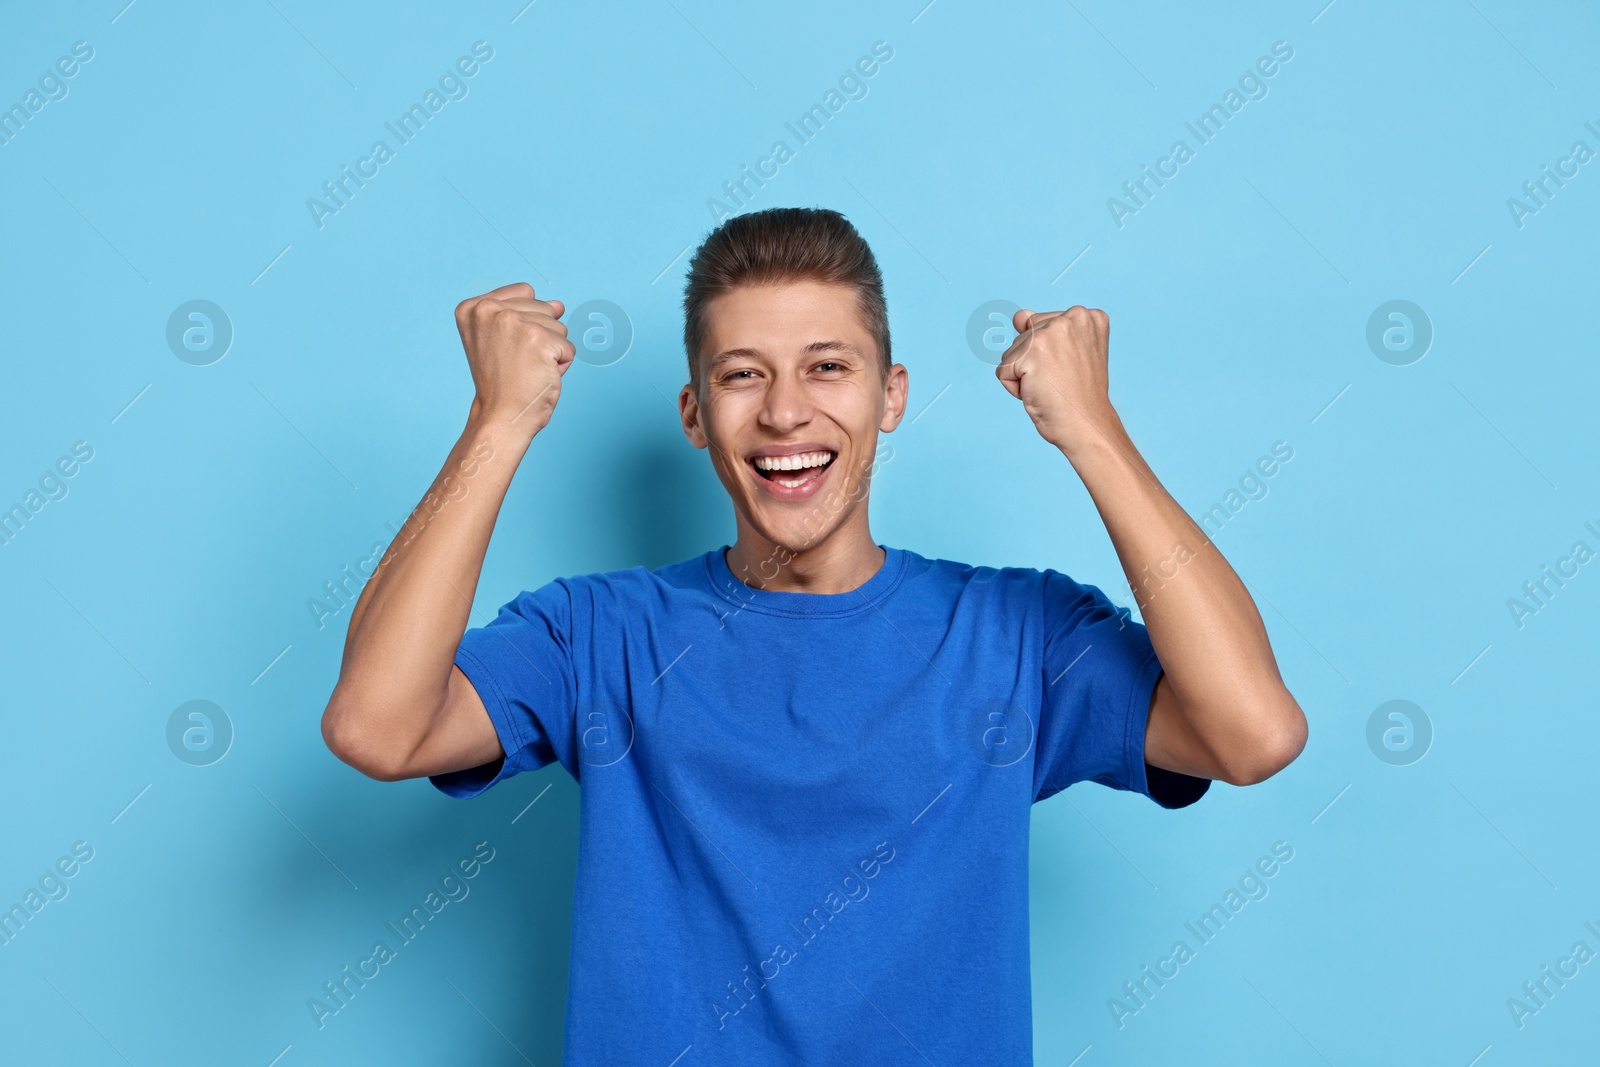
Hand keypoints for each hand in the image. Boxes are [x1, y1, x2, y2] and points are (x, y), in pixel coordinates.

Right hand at [455, 282, 573, 435]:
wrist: (501, 416)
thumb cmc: (502, 383)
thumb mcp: (501, 339)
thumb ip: (526, 313)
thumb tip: (559, 305)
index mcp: (473, 307)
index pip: (525, 292)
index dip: (526, 322)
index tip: (507, 347)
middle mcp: (490, 309)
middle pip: (544, 308)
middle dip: (540, 337)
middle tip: (517, 362)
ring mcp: (514, 322)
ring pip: (559, 326)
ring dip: (551, 352)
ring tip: (527, 369)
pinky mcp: (539, 339)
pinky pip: (568, 348)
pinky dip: (561, 365)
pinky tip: (539, 376)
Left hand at [994, 305, 1120, 457]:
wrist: (1086, 424)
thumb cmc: (1078, 395)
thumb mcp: (1069, 354)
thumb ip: (1045, 330)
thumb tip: (1018, 317)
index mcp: (1088, 316)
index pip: (1041, 325)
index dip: (1047, 354)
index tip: (1070, 370)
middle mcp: (1072, 316)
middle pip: (1025, 336)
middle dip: (1033, 362)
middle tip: (1061, 381)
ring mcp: (1051, 332)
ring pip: (1012, 353)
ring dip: (1024, 376)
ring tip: (1052, 388)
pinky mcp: (1032, 351)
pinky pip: (1003, 371)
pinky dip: (1015, 389)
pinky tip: (1040, 393)